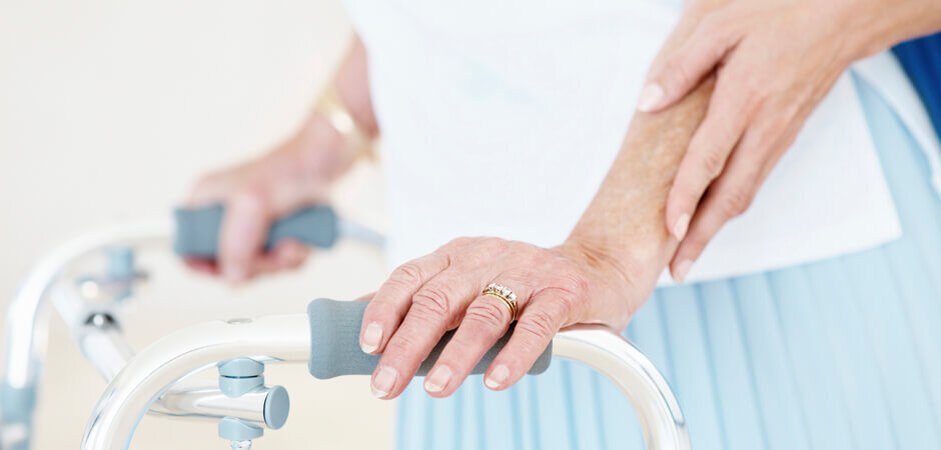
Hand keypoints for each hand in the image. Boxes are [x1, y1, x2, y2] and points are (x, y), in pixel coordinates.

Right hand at [185, 114, 353, 280]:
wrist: (331, 156)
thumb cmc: (291, 166)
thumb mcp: (254, 203)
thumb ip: (237, 243)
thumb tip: (231, 277)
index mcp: (205, 202)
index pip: (187, 249)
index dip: (207, 266)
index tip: (234, 269)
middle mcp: (225, 215)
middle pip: (228, 265)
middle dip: (257, 264)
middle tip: (275, 251)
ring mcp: (253, 225)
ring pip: (258, 266)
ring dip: (281, 261)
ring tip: (294, 241)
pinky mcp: (277, 231)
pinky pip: (281, 261)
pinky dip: (295, 255)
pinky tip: (304, 239)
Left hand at [358, 237, 639, 398]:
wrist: (598, 267)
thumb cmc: (522, 284)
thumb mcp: (468, 282)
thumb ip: (423, 298)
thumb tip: (358, 315)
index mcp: (457, 255)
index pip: (410, 277)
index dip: (385, 309)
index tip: (367, 346)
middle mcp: (486, 258)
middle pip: (438, 299)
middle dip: (407, 346)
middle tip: (385, 386)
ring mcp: (527, 273)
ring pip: (484, 313)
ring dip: (456, 355)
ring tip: (435, 389)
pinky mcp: (564, 292)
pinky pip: (535, 325)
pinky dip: (513, 355)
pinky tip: (495, 381)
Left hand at [637, 0, 917, 280]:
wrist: (839, 20)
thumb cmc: (777, 17)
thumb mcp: (721, 28)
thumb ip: (682, 67)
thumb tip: (646, 102)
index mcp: (744, 100)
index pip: (708, 160)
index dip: (685, 198)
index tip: (667, 229)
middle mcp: (763, 128)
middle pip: (730, 196)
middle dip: (700, 238)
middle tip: (675, 271)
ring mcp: (778, 138)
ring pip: (745, 195)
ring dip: (715, 229)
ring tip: (686, 256)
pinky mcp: (785, 140)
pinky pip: (754, 182)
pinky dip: (731, 207)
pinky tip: (710, 219)